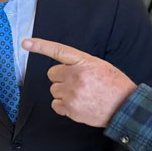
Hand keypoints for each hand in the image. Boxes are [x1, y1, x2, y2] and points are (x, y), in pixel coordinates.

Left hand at [21, 38, 136, 127]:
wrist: (125, 107)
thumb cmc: (114, 85)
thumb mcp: (99, 66)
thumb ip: (80, 64)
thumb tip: (63, 69)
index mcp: (84, 61)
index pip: (59, 51)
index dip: (40, 46)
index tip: (25, 43)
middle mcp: (76, 75)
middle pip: (52, 74)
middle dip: (61, 78)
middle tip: (78, 84)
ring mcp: (72, 92)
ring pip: (54, 90)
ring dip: (63, 92)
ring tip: (81, 95)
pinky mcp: (70, 108)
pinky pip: (55, 104)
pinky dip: (63, 106)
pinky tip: (78, 104)